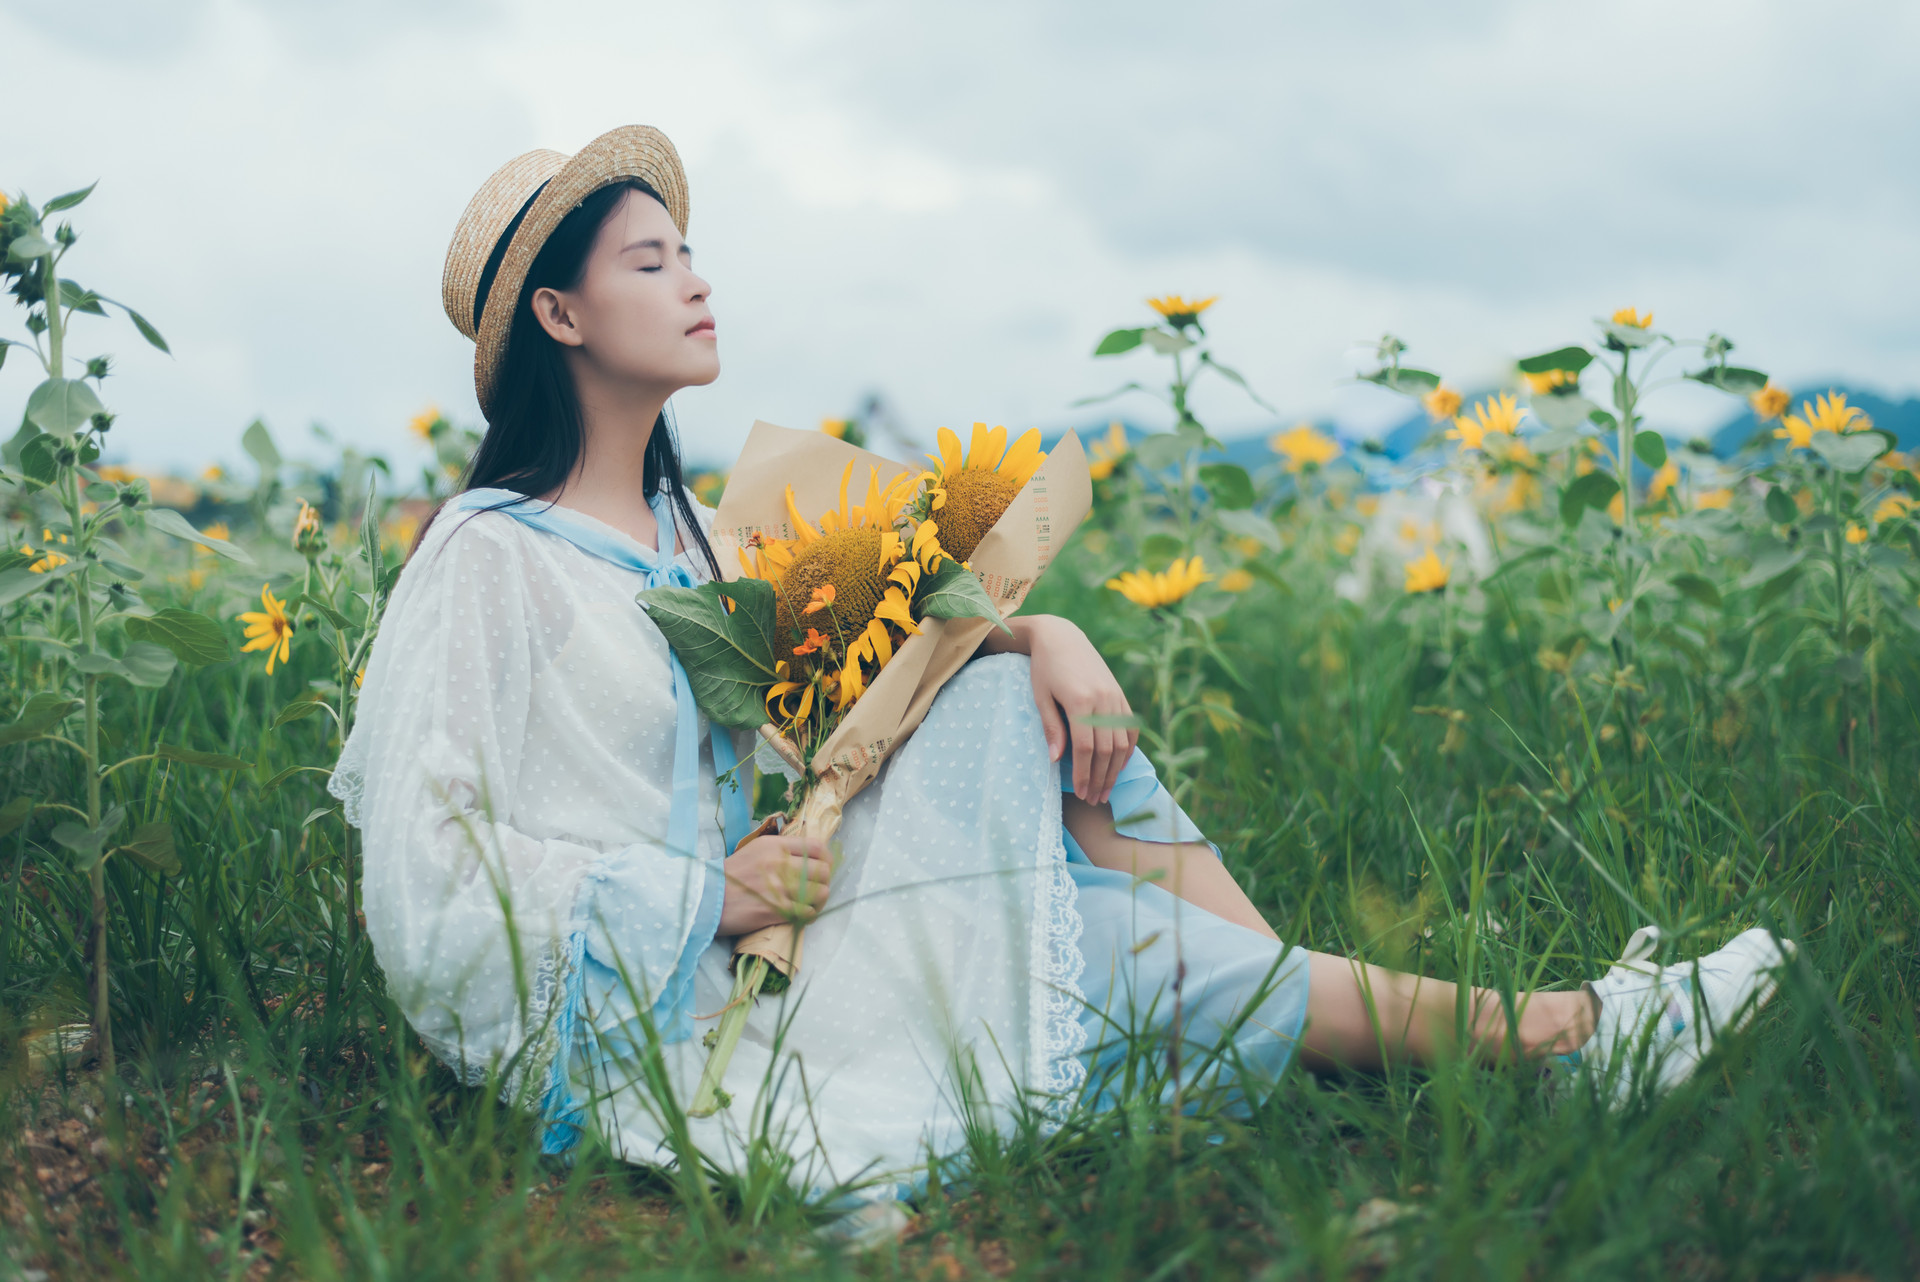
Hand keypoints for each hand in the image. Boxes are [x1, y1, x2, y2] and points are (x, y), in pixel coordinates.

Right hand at [720, 832, 832, 934]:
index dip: (826, 858)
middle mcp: (781, 864)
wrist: (708, 899)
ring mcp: (780, 888)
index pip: (817, 847)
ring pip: (821, 893)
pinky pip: (808, 912)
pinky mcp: (777, 910)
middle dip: (824, 881)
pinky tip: (801, 915)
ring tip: (810, 903)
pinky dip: (809, 915)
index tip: (823, 867)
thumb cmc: (730, 875)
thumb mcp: (754, 850)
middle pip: (823, 871)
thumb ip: (780, 850)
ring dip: (819, 900)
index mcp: (775, 846)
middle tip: (816, 888)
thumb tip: (806, 856)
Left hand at [1024, 615, 1138, 804]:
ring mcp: (1115, 697)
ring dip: (1115, 769)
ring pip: (1122, 742)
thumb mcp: (1041, 697)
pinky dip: (1128, 749)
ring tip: (1105, 789)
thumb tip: (1056, 760)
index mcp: (1080, 701)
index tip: (1080, 793)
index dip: (1083, 774)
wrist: (1062, 637)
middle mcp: (1103, 700)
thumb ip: (1051, 728)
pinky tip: (1119, 766)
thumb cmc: (1044, 668)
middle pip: (1106, 750)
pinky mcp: (1120, 695)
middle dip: (1100, 778)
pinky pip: (1130, 727)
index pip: (1085, 748)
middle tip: (1093, 799)